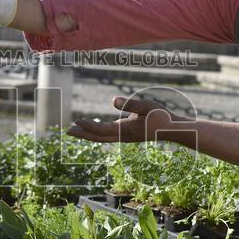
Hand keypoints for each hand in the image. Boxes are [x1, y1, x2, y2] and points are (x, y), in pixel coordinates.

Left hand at [67, 96, 192, 143]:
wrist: (172, 130)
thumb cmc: (161, 116)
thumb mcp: (146, 106)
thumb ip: (130, 104)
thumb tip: (113, 101)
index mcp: (127, 130)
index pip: (103, 129)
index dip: (89, 126)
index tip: (76, 121)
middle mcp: (123, 136)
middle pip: (98, 137)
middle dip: (83, 134)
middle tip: (67, 131)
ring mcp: (124, 137)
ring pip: (101, 137)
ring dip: (87, 134)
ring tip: (73, 130)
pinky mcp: (126, 135)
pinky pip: (106, 136)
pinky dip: (95, 133)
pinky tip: (90, 129)